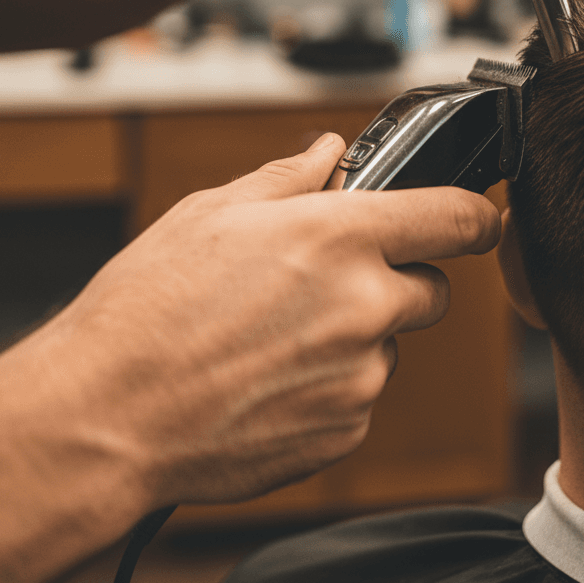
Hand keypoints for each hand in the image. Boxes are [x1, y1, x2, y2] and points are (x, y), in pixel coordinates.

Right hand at [39, 133, 498, 507]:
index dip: (475, 214)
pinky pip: (357, 397)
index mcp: (338, 238)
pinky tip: (266, 380)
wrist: (107, 416)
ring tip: (272, 339)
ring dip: (353, 338)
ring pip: (388, 345)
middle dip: (393, 281)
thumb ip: (288, 178)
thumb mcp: (210, 213)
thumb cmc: (146, 310)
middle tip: (322, 284)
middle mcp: (363, 307)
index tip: (477, 217)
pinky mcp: (343, 431)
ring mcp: (358, 376)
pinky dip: (328, 387)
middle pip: (431, 289)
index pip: (456, 218)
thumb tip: (331, 151)